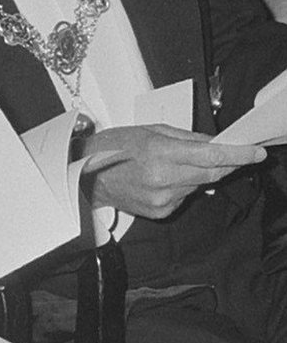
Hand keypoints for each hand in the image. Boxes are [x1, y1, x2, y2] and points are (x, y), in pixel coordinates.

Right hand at [80, 124, 265, 219]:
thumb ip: (187, 138)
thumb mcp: (150, 130)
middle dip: (227, 163)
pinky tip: (166, 177)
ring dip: (199, 173)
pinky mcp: (160, 212)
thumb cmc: (113, 148)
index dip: (238, 154)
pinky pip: (185, 196)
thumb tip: (215, 143)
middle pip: (211, 174)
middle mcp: (163, 179)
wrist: (84, 176)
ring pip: (198, 185)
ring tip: (178, 162)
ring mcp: (162, 199)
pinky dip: (184, 185)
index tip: (256, 152)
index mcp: (159, 153)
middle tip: (239, 153)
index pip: (210, 155)